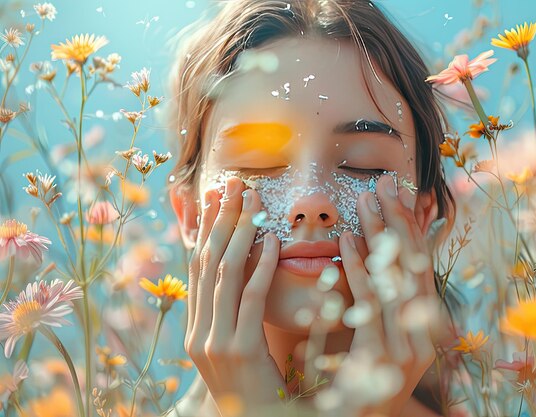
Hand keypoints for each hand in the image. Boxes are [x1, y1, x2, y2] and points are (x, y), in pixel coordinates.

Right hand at [184, 177, 286, 415]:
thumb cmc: (255, 386)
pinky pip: (250, 298)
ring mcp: (212, 341)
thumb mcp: (237, 346)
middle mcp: (197, 331)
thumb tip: (244, 267)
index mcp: (195, 327)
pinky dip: (261, 266)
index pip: (196, 266)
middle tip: (232, 183)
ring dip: (240, 232)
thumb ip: (234, 311)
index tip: (212, 196)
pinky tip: (272, 242)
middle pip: (206, 261)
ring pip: (224, 273)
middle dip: (220, 219)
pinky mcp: (238, 350)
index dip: (203, 229)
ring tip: (252, 200)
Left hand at [329, 174, 442, 415]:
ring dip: (379, 236)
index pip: (420, 266)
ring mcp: (405, 349)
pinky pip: (368, 305)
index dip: (410, 226)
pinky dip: (359, 269)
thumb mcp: (375, 335)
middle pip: (412, 266)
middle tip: (383, 183)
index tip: (396, 191)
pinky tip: (346, 241)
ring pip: (393, 279)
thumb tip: (370, 252)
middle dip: (398, 221)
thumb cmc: (359, 380)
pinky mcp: (379, 360)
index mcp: (425, 325)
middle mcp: (424, 335)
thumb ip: (376, 298)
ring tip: (365, 200)